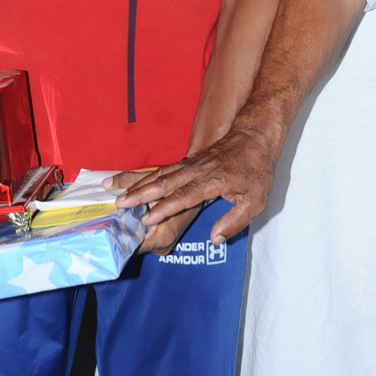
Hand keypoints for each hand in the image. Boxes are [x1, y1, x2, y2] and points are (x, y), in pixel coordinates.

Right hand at [109, 126, 276, 244]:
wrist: (255, 137)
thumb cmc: (256, 171)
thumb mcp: (255, 201)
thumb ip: (234, 221)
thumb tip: (214, 238)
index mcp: (213, 181)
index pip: (185, 196)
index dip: (165, 208)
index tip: (147, 218)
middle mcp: (198, 170)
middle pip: (165, 182)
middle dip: (141, 193)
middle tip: (120, 203)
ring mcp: (191, 163)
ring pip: (161, 173)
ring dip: (139, 183)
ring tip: (119, 192)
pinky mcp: (189, 160)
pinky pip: (165, 168)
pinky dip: (147, 175)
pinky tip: (135, 182)